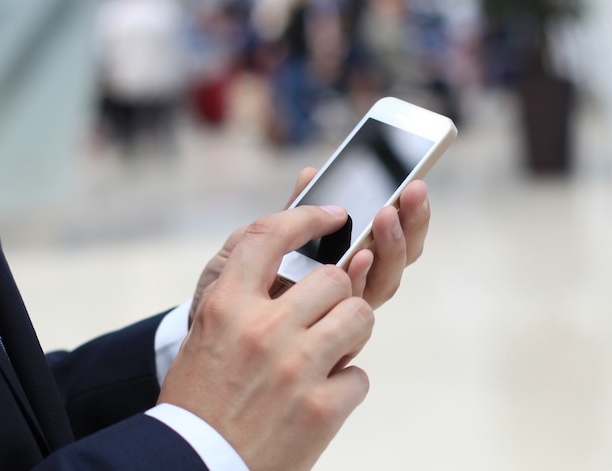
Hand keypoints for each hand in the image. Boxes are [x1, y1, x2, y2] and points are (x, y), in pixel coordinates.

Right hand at [160, 205, 373, 470]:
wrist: (194, 464)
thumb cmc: (200, 397)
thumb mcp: (209, 333)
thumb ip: (244, 292)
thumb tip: (290, 253)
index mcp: (226, 305)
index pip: (271, 235)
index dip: (308, 216)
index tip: (334, 215)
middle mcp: (263, 329)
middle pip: (333, 278)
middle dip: (337, 294)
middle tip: (325, 315)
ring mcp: (296, 367)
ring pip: (360, 315)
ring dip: (350, 332)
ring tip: (329, 352)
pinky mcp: (322, 408)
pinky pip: (359, 376)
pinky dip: (344, 387)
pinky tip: (318, 400)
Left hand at [191, 168, 429, 320]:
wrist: (201, 331)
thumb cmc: (227, 286)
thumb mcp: (250, 243)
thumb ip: (286, 217)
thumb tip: (311, 174)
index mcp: (334, 259)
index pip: (381, 235)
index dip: (404, 211)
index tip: (412, 182)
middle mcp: (346, 286)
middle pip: (395, 257)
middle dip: (409, 223)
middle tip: (411, 192)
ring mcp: (338, 312)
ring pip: (384, 281)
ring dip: (390, 245)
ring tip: (384, 216)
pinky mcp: (327, 337)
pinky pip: (354, 309)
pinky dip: (359, 279)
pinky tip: (357, 256)